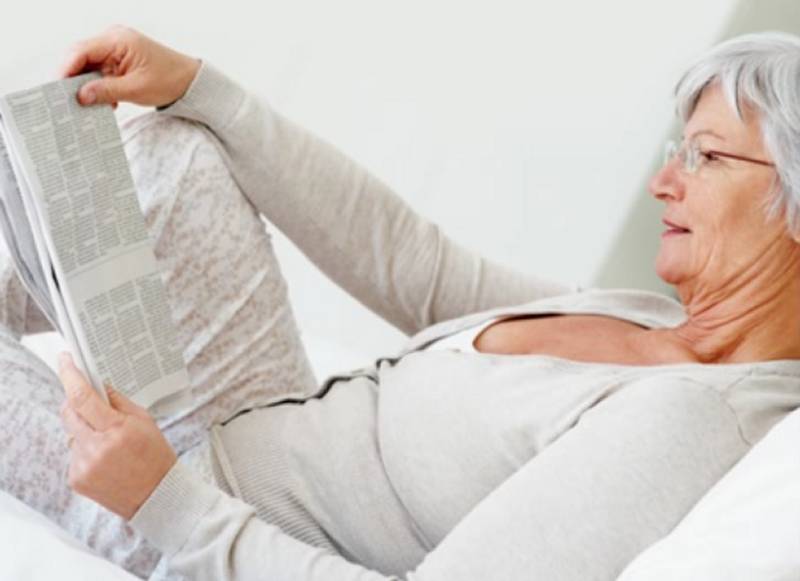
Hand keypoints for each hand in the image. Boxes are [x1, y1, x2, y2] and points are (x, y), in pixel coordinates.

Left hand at [58, 352, 176, 519]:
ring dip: (83, 429)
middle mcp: (96, 448)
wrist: (156, 496)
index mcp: (116, 430)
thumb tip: (97, 384)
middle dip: (75, 401)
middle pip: (69, 412)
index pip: (83, 397)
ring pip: (71, 432)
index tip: (65, 360)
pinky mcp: (75, 478)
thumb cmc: (154, 456)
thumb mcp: (144, 421)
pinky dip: (84, 449)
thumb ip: (118, 401)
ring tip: (108, 443)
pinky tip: (104, 459)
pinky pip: (73, 452)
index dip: (70, 375)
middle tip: (90, 402)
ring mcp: (83, 465)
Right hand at [61, 25, 200, 107]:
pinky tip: (103, 105)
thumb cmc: (170, 80)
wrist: (189, 81)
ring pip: (88, 67)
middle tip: (66, 102)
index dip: (66, 70)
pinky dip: (98, 88)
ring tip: (85, 107)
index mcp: (117, 40)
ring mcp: (114, 49)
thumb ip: (107, 91)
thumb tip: (80, 96)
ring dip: (87, 87)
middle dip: (73, 80)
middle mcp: (112, 40)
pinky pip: (99, 72)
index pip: (80, 51)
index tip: (57, 91)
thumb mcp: (137, 89)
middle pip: (80, 58)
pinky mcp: (118, 60)